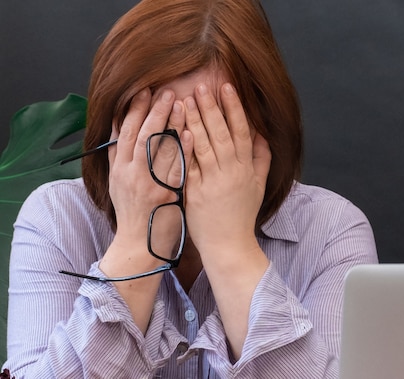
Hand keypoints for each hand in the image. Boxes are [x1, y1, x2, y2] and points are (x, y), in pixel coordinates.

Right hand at [105, 89, 192, 271]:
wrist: (139, 244)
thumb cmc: (132, 211)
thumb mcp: (117, 181)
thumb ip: (118, 154)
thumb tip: (118, 125)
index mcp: (120, 168)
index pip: (126, 132)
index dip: (135, 110)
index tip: (145, 90)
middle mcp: (133, 174)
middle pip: (142, 136)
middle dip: (155, 111)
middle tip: (167, 91)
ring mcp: (151, 184)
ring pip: (160, 149)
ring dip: (172, 124)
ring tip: (183, 103)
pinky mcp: (168, 194)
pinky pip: (178, 168)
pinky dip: (184, 150)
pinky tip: (193, 134)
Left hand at [183, 82, 271, 258]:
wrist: (229, 245)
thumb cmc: (242, 215)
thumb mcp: (258, 186)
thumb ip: (261, 159)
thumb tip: (262, 134)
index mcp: (247, 168)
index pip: (242, 131)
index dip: (234, 108)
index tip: (227, 87)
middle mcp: (231, 172)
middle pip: (221, 133)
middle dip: (212, 107)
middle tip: (202, 85)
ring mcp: (213, 182)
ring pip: (203, 145)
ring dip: (194, 120)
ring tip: (185, 99)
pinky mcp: (195, 192)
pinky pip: (189, 165)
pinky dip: (184, 147)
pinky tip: (178, 129)